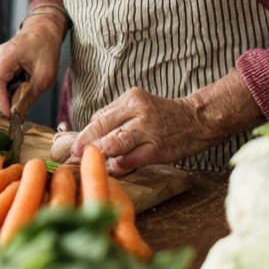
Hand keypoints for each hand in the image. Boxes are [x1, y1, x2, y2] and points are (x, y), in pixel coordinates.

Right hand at [0, 12, 65, 116]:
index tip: (11, 115)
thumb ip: (30, 96)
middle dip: (3, 102)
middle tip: (21, 107)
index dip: (0, 103)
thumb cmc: (45, 48)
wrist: (42, 30)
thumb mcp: (45, 76)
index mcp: (5, 58)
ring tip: (21, 91)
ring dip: (3, 96)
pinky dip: (2, 90)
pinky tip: (16, 86)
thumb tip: (19, 114)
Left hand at [71, 71, 262, 175]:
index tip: (70, 149)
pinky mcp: (158, 148)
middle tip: (71, 161)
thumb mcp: (138, 109)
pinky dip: (119, 166)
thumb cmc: (163, 116)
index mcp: (130, 99)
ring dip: (98, 157)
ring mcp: (148, 130)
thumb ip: (116, 120)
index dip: (82, 135)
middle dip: (84, 147)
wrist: (198, 120)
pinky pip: (131, 160)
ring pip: (113, 144)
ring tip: (87, 166)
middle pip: (101, 129)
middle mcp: (138, 111)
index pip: (98, 118)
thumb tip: (89, 139)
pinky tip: (114, 169)